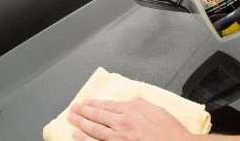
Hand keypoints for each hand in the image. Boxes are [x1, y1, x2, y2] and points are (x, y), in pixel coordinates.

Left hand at [67, 98, 193, 140]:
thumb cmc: (167, 129)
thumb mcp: (153, 108)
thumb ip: (138, 103)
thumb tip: (128, 102)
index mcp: (130, 111)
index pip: (106, 105)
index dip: (93, 103)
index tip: (85, 102)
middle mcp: (121, 124)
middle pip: (97, 116)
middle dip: (82, 112)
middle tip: (73, 109)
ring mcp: (119, 139)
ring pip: (94, 130)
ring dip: (81, 125)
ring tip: (72, 121)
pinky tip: (79, 137)